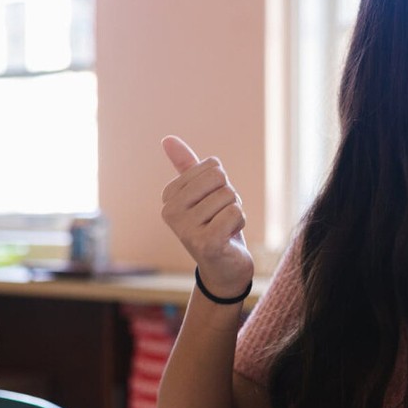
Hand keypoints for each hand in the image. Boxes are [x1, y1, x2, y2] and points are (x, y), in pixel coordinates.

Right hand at [160, 136, 252, 299]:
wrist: (224, 268)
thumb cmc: (215, 225)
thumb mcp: (202, 194)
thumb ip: (185, 166)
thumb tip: (167, 139)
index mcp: (169, 197)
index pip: (211, 166)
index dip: (220, 184)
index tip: (212, 206)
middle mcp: (170, 212)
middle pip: (219, 178)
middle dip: (229, 196)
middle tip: (221, 217)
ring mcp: (185, 229)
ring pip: (229, 196)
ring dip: (235, 212)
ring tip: (224, 229)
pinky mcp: (205, 243)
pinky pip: (235, 212)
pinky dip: (239, 224)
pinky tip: (228, 238)